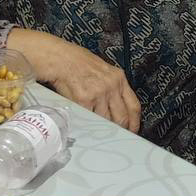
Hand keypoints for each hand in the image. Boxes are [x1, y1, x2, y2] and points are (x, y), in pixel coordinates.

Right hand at [8, 28, 141, 131]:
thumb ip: (113, 88)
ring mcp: (98, 94)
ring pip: (105, 121)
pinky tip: (84, 124)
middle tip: (115, 137)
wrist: (61, 59)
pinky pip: (89, 119)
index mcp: (119, 78)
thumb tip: (116, 111)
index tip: (132, 131)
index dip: (134, 123)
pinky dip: (86, 124)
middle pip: (122, 118)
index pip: (134, 106)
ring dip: (100, 128)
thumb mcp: (103, 71)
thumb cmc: (79, 64)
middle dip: (119, 130)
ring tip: (95, 130)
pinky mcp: (84, 100)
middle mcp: (112, 86)